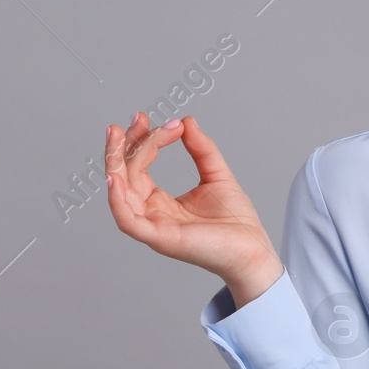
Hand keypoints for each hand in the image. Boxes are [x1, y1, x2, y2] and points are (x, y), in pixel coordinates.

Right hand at [104, 112, 282, 302]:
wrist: (253, 250)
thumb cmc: (235, 221)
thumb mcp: (216, 175)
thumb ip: (201, 149)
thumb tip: (186, 121)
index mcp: (159, 201)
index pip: (139, 167)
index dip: (145, 141)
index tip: (166, 122)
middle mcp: (151, 213)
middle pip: (125, 175)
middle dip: (126, 145)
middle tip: (136, 118)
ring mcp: (153, 226)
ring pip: (121, 192)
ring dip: (117, 162)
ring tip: (120, 136)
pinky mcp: (160, 239)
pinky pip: (127, 221)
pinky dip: (117, 199)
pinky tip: (116, 177)